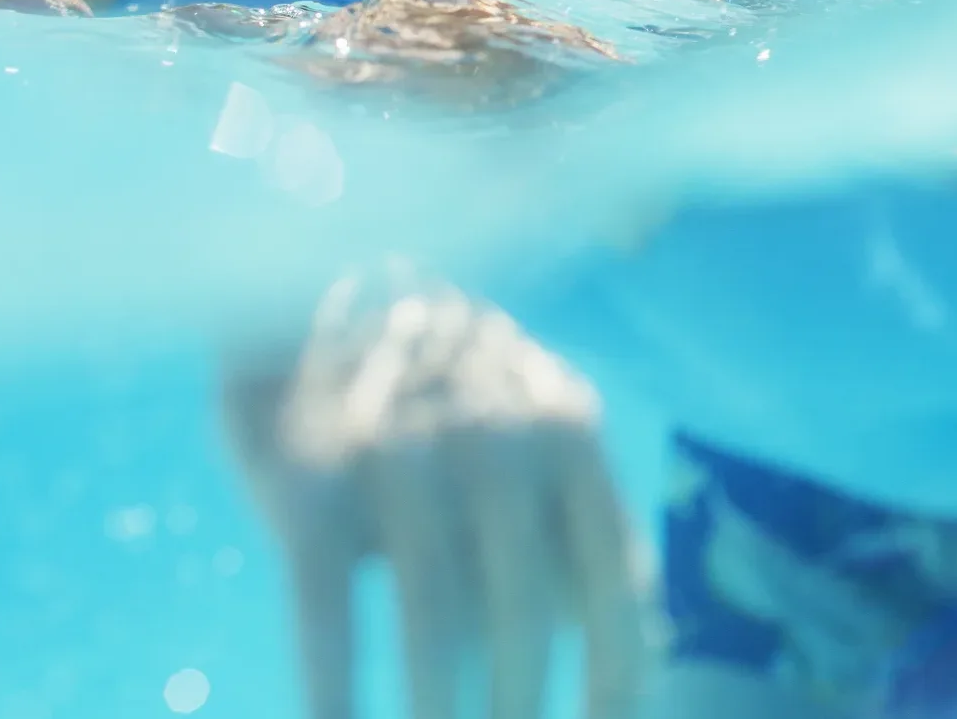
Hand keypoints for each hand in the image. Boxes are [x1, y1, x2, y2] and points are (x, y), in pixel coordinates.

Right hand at [224, 281, 646, 718]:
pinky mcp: (312, 475)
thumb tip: (644, 643)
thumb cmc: (444, 394)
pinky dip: (333, 680)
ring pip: (434, 613)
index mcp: (569, 433)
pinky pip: (327, 600)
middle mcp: (496, 439)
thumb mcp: (537, 428)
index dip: (617, 664)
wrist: (317, 279)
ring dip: (437, 707)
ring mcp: (402, 453)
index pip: (611, 571)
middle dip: (518, 702)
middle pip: (521, 607)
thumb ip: (581, 520)